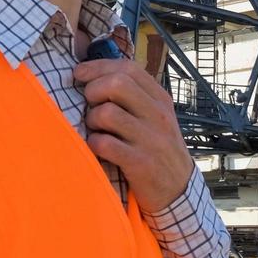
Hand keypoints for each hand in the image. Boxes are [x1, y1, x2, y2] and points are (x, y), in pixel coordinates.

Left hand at [73, 57, 193, 211]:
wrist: (178, 190)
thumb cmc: (158, 149)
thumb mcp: (155, 118)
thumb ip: (133, 97)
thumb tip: (95, 76)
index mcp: (160, 99)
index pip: (128, 68)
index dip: (98, 67)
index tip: (79, 73)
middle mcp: (157, 115)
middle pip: (117, 83)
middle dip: (93, 90)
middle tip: (89, 104)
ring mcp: (150, 139)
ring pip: (106, 113)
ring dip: (91, 120)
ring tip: (95, 130)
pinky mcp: (140, 163)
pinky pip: (104, 144)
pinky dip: (94, 144)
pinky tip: (98, 148)